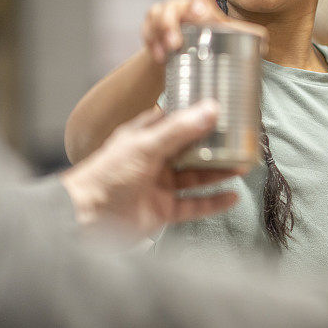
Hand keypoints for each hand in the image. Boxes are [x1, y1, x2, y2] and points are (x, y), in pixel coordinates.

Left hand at [60, 100, 245, 236]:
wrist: (84, 219)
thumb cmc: (106, 176)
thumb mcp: (145, 146)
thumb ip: (180, 130)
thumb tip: (211, 109)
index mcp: (144, 138)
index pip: (175, 121)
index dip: (196, 115)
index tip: (222, 108)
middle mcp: (153, 160)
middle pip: (190, 150)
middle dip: (214, 146)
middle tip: (239, 139)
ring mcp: (159, 186)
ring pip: (196, 177)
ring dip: (218, 172)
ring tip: (243, 165)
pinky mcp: (163, 211)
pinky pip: (194, 205)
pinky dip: (213, 202)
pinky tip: (231, 196)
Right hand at [142, 0, 267, 63]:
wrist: (180, 56)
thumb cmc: (206, 44)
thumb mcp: (225, 39)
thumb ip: (241, 38)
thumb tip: (264, 45)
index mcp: (201, 7)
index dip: (198, 3)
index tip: (201, 16)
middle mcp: (182, 6)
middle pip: (174, 5)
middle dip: (173, 21)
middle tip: (177, 42)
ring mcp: (164, 14)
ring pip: (157, 15)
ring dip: (161, 34)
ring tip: (168, 51)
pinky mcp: (149, 25)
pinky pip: (146, 29)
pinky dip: (151, 43)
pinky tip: (159, 57)